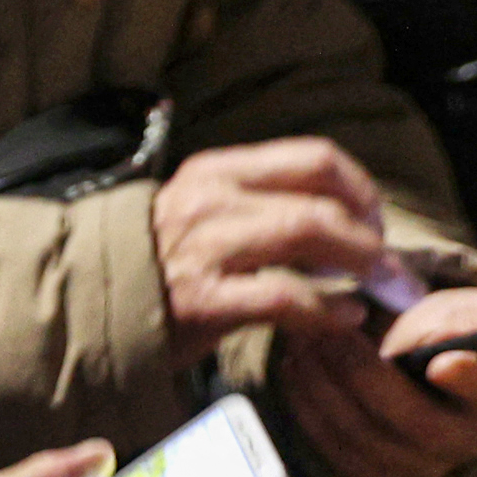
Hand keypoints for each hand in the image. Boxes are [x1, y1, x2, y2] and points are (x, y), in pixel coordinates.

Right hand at [150, 138, 390, 357]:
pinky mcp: (204, 300)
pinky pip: (287, 297)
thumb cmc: (154, 267)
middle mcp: (211, 199)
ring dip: (363, 265)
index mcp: (216, 171)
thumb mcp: (199, 214)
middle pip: (321, 198)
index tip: (375, 222)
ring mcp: (206, 247)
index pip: (313, 157)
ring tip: (382, 291)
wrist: (85, 309)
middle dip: (372, 237)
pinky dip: (328, 311)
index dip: (360, 189)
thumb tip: (338, 222)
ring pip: (310, 234)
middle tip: (392, 269)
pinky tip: (344, 320)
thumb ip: (256, 206)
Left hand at [276, 284, 476, 476]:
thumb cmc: (447, 333)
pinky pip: (334, 447)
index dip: (468, 378)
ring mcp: (415, 465)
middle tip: (332, 334)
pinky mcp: (372, 474)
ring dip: (328, 386)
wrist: (409, 367)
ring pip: (364, 433)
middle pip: (412, 419)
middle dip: (366, 375)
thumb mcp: (474, 314)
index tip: (442, 359)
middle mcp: (461, 441)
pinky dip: (310, 407)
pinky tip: (300, 370)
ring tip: (306, 343)